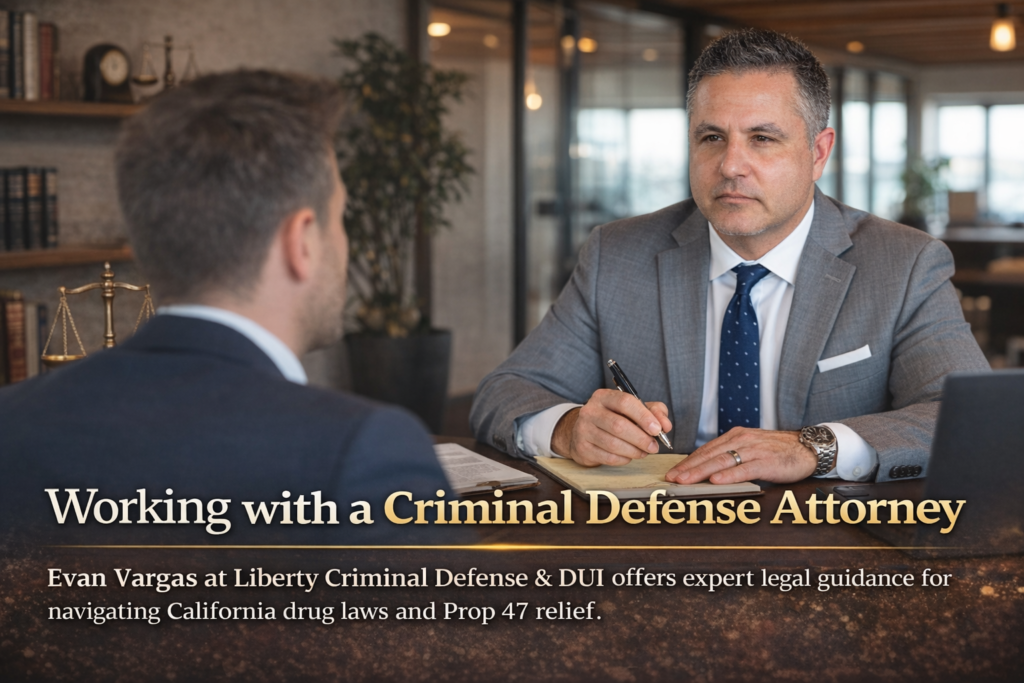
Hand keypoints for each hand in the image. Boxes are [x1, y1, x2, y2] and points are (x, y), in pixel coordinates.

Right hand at [550, 389, 671, 466]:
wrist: (583, 431)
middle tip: (654, 447)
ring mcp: (583, 430)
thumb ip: (654, 412)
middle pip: (619, 425)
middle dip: (641, 438)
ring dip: (634, 451)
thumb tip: (665, 425)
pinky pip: (608, 457)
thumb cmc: (614, 418)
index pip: (625, 402)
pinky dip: (623, 459)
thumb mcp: (634, 409)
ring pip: (613, 444)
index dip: (643, 416)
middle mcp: (590, 411)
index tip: (657, 429)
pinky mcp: (582, 448)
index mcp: (603, 396)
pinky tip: (629, 456)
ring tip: (643, 452)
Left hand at [665, 428, 817, 483]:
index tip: (673, 471)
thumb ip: (732, 457)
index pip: (706, 450)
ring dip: (701, 472)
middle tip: (672, 478)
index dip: (688, 461)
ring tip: (686, 481)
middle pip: (710, 455)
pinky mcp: (767, 461)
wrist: (808, 448)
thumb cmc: (778, 451)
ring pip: (722, 461)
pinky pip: (744, 469)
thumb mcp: (751, 449)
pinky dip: (729, 475)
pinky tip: (716, 481)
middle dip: (689, 468)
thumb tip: (709, 471)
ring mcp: (754, 450)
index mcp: (736, 436)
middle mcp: (742, 440)